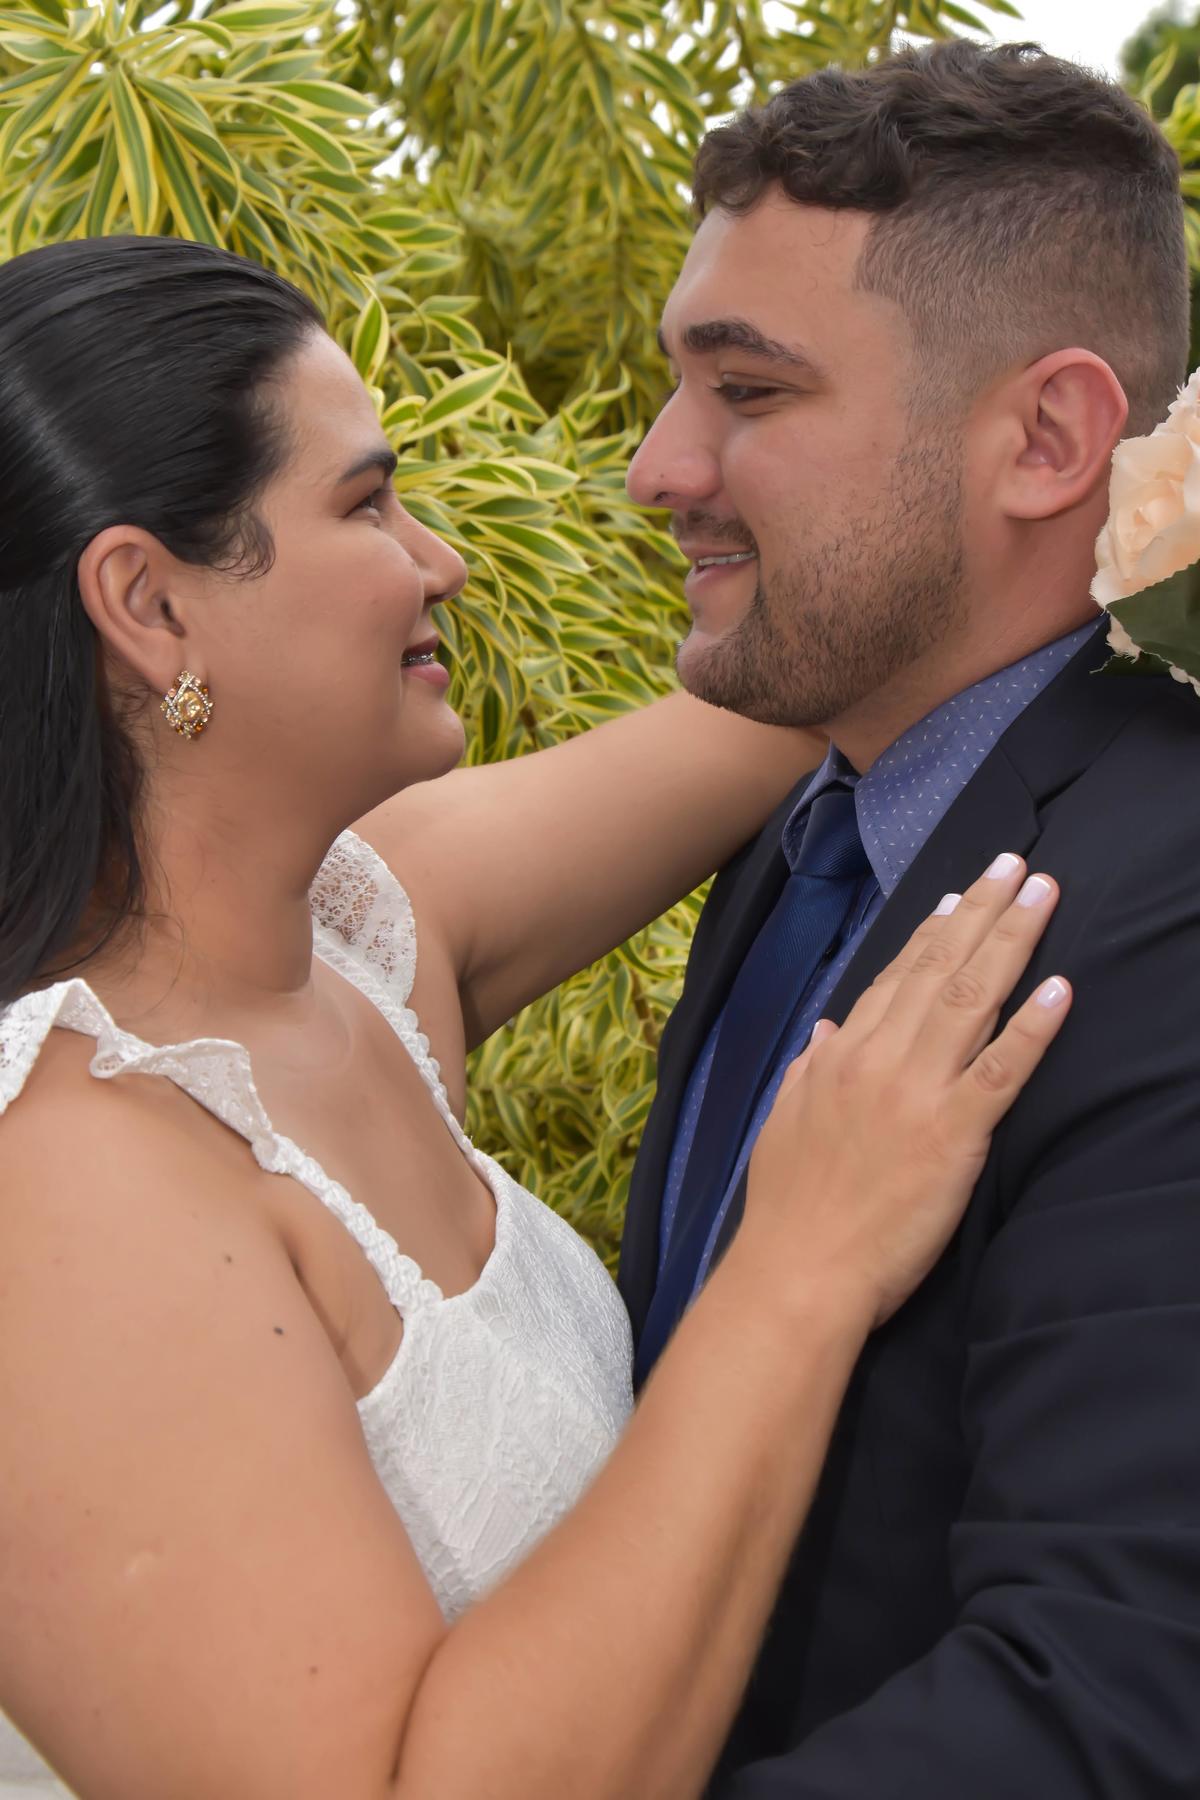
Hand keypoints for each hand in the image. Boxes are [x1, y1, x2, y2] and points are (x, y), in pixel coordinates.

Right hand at [742, 853, 1071, 1330]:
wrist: (799, 1271)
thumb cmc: (790, 1208)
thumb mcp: (783, 1124)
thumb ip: (808, 1071)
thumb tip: (827, 1031)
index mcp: (840, 1056)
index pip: (894, 978)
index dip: (933, 933)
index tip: (961, 896)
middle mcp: (878, 1059)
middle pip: (939, 969)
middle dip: (983, 911)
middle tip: (1015, 866)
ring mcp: (916, 1092)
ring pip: (971, 999)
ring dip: (1012, 940)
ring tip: (1043, 895)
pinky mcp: (953, 1134)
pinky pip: (1000, 1070)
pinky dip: (1032, 1027)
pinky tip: (1060, 988)